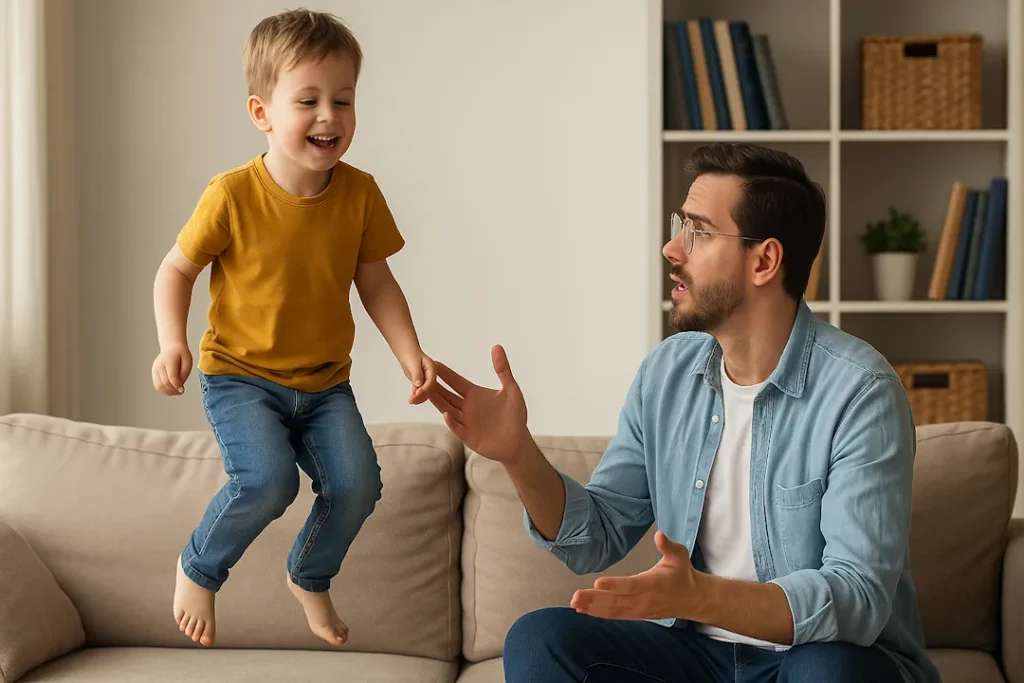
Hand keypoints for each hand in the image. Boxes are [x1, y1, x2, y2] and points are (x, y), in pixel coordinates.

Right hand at [152, 343, 192, 395]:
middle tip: (181, 391)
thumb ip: (184, 374)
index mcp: (169, 360)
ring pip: (158, 386)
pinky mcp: (154, 373)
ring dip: (168, 392)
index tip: (183, 390)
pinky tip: (172, 389)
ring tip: (177, 392)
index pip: (172, 376)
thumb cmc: (181, 354)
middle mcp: (159, 365)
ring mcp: (155, 369)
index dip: (177, 385)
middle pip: (164, 383)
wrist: (172, 347)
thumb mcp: (188, 362)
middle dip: (173, 390)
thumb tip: (179, 387)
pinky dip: (164, 390)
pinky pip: (157, 385)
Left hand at [403, 351, 436, 404]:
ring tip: (411, 401)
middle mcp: (431, 375)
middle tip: (412, 400)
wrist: (407, 353)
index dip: (424, 389)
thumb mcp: (413, 363)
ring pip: (426, 392)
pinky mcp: (422, 383)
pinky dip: (417, 397)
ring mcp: (427, 380)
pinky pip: (422, 392)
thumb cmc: (411, 355)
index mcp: (432, 368)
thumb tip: (418, 385)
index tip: (416, 394)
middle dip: (421, 396)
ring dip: (419, 398)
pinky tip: (413, 400)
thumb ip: (416, 374)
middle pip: (430, 389)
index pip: (431, 381)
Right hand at [429, 345, 529, 464]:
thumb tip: (497, 346)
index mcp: (475, 394)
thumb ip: (503, 369)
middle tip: (419, 376)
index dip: (445, 373)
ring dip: (437, 401)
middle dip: (434, 386)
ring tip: (425, 393)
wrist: (518, 443)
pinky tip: (446, 413)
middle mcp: (467, 407)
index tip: (433, 362)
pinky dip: (451, 422)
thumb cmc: (516, 416)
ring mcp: (466, 422)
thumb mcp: (511, 390)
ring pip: (447, 409)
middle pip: (447, 395)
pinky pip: (458, 428)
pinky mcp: (469, 437)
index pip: (456, 381)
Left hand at [570, 531, 699, 620]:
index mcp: (653, 583)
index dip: (614, 585)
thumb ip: (668, 546)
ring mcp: (640, 610)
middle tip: (576, 596)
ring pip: (614, 610)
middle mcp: (645, 599)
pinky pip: (616, 615)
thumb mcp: (679, 556)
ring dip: (593, 607)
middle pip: (617, 600)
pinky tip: (584, 610)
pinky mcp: (636, 615)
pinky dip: (599, 614)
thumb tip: (659, 534)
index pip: (631, 585)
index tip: (597, 582)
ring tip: (575, 603)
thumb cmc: (682, 573)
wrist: (692, 599)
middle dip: (595, 598)